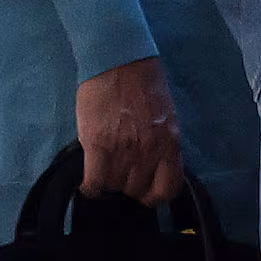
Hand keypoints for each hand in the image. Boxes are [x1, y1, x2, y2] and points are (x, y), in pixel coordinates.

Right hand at [74, 59, 186, 206]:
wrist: (120, 64)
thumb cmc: (145, 87)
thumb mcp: (166, 119)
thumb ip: (162, 145)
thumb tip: (154, 168)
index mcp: (170, 144)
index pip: (168, 188)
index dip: (156, 196)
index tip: (146, 194)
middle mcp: (149, 151)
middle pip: (138, 189)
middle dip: (129, 188)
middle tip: (121, 177)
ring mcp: (123, 149)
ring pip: (115, 186)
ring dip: (110, 184)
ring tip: (105, 174)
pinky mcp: (97, 144)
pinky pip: (94, 180)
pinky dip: (91, 187)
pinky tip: (89, 185)